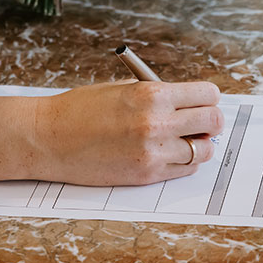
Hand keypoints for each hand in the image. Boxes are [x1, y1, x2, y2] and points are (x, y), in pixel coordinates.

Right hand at [32, 81, 223, 185]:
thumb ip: (157, 94)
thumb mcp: (122, 88)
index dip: (208, 98)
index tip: (204, 102)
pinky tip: (168, 153)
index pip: (208, 95)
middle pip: (213, 122)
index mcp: (152, 94)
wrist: (49, 138)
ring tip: (183, 140)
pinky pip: (185, 170)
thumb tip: (190, 102)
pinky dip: (183, 162)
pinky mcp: (146, 175)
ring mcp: (153, 152)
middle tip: (201, 122)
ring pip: (203, 150)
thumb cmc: (81, 109)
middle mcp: (157, 123)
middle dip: (210, 121)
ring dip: (198, 144)